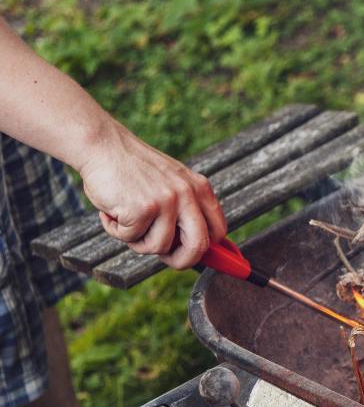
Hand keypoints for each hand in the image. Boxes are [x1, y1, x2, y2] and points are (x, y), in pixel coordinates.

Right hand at [78, 123, 226, 268]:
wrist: (102, 146)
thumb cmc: (134, 170)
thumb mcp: (172, 183)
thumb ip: (187, 210)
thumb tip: (199, 250)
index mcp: (200, 188)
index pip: (218, 230)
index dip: (205, 250)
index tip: (190, 255)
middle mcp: (188, 194)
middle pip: (198, 247)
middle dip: (181, 260)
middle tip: (164, 257)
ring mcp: (166, 201)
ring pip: (159, 247)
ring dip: (137, 241)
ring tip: (127, 220)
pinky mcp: (143, 208)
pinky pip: (131, 238)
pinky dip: (116, 231)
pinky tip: (112, 211)